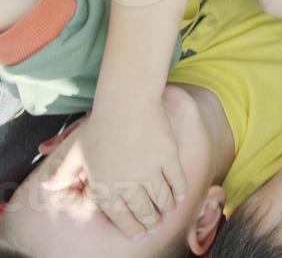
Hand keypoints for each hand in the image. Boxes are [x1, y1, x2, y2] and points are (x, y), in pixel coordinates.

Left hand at [43, 108, 186, 238]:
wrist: (126, 103)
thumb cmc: (100, 126)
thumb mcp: (76, 151)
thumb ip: (63, 172)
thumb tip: (46, 186)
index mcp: (106, 185)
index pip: (121, 216)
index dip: (131, 227)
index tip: (138, 233)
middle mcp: (128, 183)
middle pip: (144, 212)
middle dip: (150, 222)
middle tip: (154, 224)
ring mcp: (150, 171)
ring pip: (162, 199)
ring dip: (166, 208)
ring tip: (167, 210)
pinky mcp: (168, 157)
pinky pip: (177, 181)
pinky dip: (179, 191)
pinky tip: (180, 195)